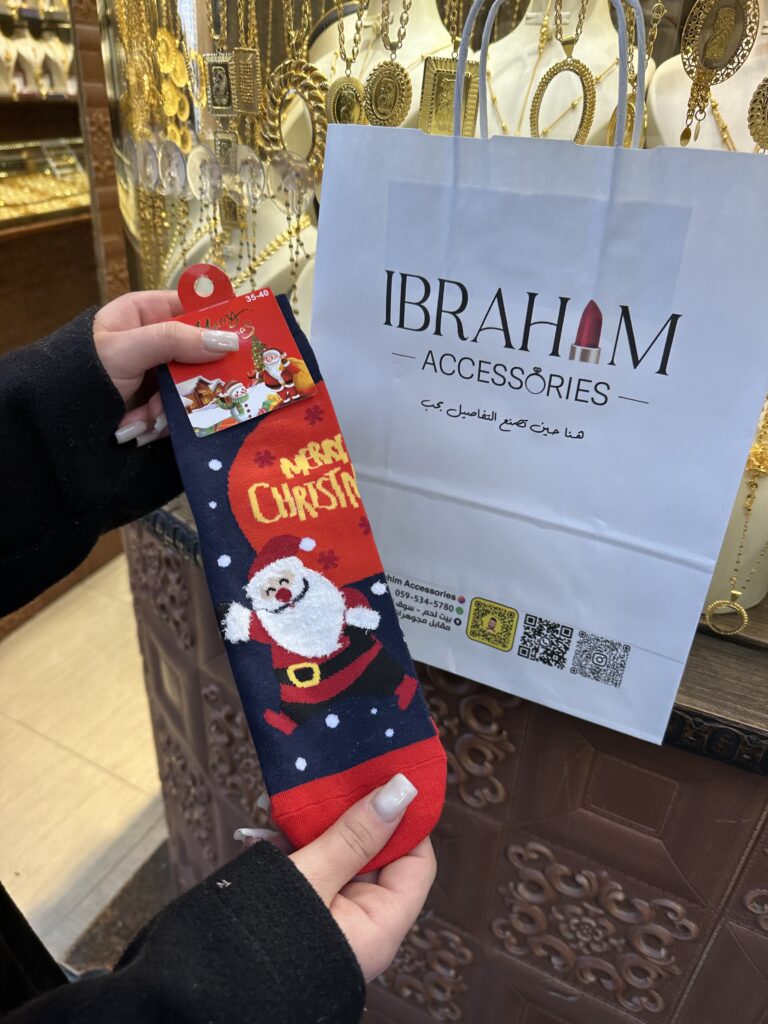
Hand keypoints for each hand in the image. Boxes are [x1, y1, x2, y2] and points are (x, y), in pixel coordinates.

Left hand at [93, 290, 238, 446]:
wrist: (55, 422)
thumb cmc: (84, 372)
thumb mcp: (128, 349)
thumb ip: (176, 340)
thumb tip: (230, 340)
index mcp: (144, 314)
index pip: (192, 308)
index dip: (218, 322)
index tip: (243, 338)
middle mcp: (153, 342)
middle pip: (198, 353)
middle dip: (193, 379)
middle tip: (201, 391)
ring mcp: (155, 376)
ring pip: (191, 387)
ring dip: (170, 408)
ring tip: (146, 418)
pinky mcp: (155, 406)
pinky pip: (177, 412)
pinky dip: (161, 423)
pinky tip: (140, 428)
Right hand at [235, 774, 435, 981]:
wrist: (202, 989)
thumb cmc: (262, 944)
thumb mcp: (311, 879)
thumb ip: (354, 835)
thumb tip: (402, 792)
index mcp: (379, 926)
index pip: (416, 861)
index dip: (406, 819)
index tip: (387, 778)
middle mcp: (360, 924)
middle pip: (374, 853)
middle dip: (351, 813)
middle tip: (332, 777)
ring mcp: (330, 917)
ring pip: (337, 855)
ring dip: (314, 825)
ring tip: (290, 801)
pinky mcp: (300, 911)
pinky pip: (308, 868)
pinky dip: (291, 844)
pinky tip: (267, 828)